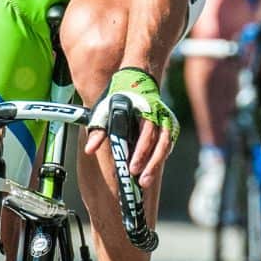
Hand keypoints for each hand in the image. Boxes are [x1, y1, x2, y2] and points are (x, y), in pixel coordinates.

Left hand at [86, 68, 179, 187]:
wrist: (138, 79)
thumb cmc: (120, 96)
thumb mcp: (105, 110)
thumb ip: (99, 131)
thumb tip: (90, 150)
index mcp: (143, 111)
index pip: (145, 135)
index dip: (139, 153)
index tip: (130, 168)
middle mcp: (158, 116)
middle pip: (157, 144)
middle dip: (149, 164)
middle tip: (140, 180)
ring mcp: (166, 120)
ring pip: (165, 146)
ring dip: (155, 164)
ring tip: (145, 181)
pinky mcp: (170, 126)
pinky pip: (168, 144)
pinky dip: (161, 157)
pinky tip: (152, 169)